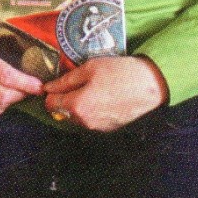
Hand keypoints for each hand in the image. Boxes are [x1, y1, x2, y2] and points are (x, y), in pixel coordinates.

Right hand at [0, 20, 42, 113]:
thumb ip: (6, 45)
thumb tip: (32, 57)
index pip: (4, 75)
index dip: (24, 83)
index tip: (39, 85)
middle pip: (0, 95)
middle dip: (21, 94)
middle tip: (34, 88)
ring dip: (13, 101)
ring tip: (24, 91)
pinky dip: (1, 105)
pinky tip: (10, 96)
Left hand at [43, 55, 168, 131]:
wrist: (149, 86)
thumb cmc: (119, 72)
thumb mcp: (90, 67)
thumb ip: (66, 80)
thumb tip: (48, 87)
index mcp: (77, 106)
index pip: (50, 103)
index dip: (51, 91)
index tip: (58, 82)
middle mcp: (85, 122)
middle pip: (63, 111)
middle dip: (65, 98)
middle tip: (79, 81)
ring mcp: (97, 128)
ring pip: (77, 116)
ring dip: (79, 104)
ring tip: (94, 87)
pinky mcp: (108, 129)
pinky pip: (91, 120)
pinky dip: (92, 110)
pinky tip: (104, 96)